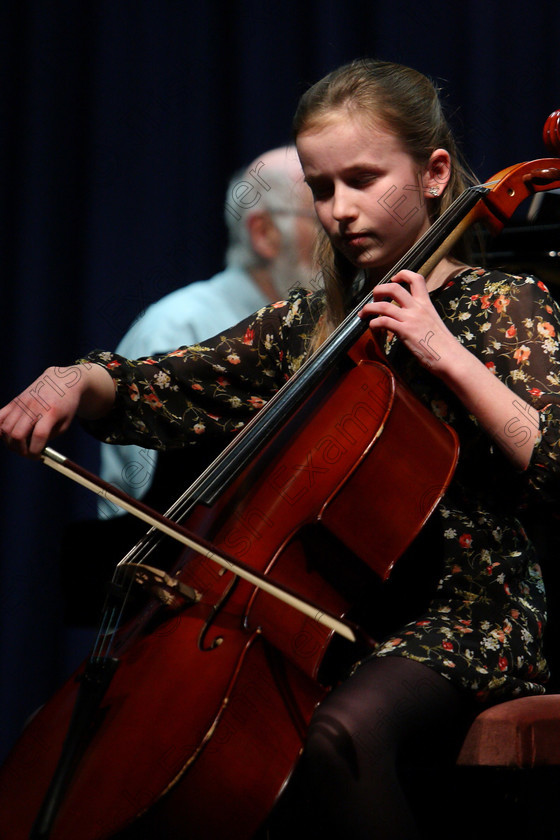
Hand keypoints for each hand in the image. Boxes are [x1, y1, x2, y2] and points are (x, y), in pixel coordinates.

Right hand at [0, 364, 114, 456]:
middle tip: (27, 452)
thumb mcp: (65, 423)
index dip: (35, 451)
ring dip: (10, 442)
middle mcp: (34, 407)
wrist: (61, 381)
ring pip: (5, 429)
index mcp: (51, 412)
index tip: (37, 456)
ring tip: (20, 444)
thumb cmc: (66, 406)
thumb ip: (49, 437)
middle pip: (17, 434)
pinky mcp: (14, 401)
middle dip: (20, 450)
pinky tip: (6, 435)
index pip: (39, 435)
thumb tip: (31, 449)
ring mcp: (22, 403)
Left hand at [358, 270, 459, 373]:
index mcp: (426, 303)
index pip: (416, 278)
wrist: (451, 357)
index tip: (393, 279)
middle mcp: (418, 308)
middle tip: (374, 298)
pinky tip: (373, 327)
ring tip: (364, 313)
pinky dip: (373, 323)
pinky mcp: (405, 332)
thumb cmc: (443, 344)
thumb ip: (420, 315)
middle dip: (379, 290)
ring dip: (369, 308)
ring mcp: (410, 319)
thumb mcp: (433, 321)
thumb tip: (407, 317)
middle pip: (394, 288)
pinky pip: (383, 322)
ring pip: (383, 305)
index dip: (402, 274)